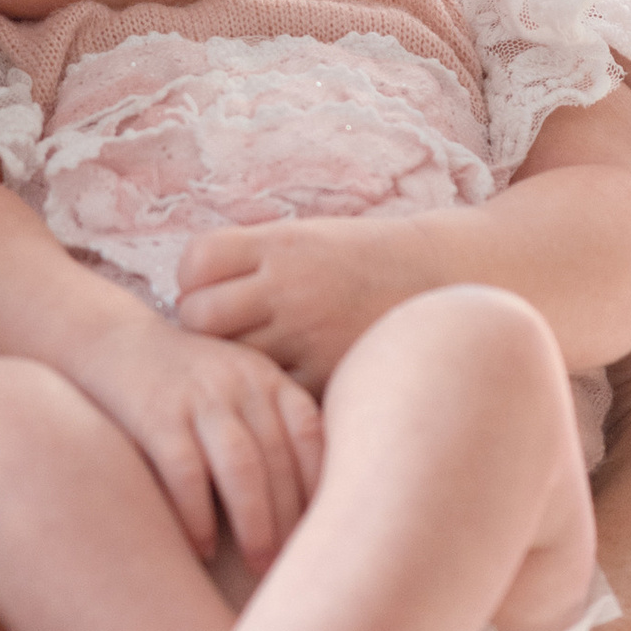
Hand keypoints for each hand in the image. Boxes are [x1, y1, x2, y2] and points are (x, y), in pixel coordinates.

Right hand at [69, 310, 324, 575]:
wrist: (111, 343)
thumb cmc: (186, 384)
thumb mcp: (237, 387)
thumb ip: (272, 427)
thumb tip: (319, 503)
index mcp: (266, 378)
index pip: (311, 436)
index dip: (323, 488)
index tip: (327, 533)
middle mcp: (238, 382)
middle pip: (279, 459)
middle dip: (290, 520)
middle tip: (294, 565)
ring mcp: (197, 397)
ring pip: (242, 467)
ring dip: (255, 523)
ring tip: (258, 565)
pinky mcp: (155, 415)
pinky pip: (187, 474)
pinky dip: (199, 516)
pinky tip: (203, 548)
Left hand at [174, 214, 436, 386]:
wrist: (445, 279)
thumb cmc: (361, 261)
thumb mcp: (305, 237)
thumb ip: (250, 259)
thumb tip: (184, 291)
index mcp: (280, 243)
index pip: (195, 262)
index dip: (193, 280)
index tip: (211, 290)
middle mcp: (290, 285)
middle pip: (199, 317)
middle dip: (204, 327)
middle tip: (227, 333)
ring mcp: (310, 334)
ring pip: (232, 361)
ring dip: (235, 364)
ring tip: (255, 359)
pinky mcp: (330, 375)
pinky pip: (275, 393)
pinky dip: (273, 392)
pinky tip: (284, 383)